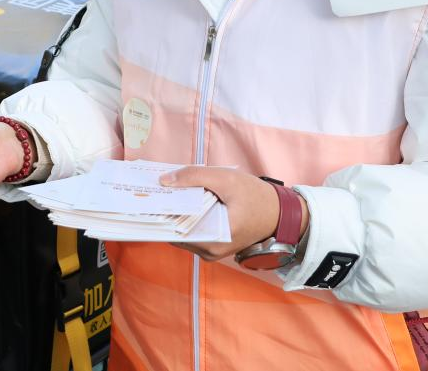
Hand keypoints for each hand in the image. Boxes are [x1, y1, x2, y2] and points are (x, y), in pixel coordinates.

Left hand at [160, 167, 308, 262]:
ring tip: (162, 190)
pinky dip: (186, 214)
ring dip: (174, 211)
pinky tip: (179, 197)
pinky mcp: (214, 242)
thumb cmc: (256, 197)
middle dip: (164, 210)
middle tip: (149, 189)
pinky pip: (192, 229)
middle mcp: (209, 251)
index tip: (144, 196)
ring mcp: (211, 249)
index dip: (158, 212)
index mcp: (213, 241)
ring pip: (183, 230)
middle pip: (176, 230)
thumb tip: (164, 181)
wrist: (282, 213)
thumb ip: (194, 177)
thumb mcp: (225, 179)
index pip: (174, 230)